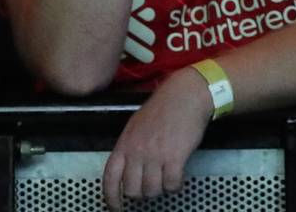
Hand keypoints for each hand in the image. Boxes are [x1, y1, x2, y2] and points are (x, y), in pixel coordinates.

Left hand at [103, 69, 213, 210]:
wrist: (185, 96)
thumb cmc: (162, 109)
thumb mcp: (136, 126)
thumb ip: (130, 148)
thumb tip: (128, 170)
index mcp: (124, 144)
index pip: (110, 178)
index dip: (111, 198)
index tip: (116, 208)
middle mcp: (137, 152)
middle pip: (132, 190)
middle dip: (142, 193)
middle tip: (151, 185)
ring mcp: (155, 155)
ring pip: (152, 191)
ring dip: (160, 189)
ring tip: (166, 178)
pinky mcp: (175, 158)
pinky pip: (171, 185)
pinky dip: (175, 185)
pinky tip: (178, 176)